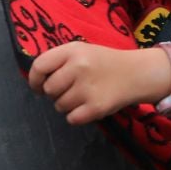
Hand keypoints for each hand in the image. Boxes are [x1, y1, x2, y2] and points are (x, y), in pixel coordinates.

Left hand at [27, 41, 170, 125]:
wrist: (136, 73)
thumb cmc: (102, 62)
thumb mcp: (80, 51)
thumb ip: (58, 61)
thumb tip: (36, 81)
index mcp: (72, 50)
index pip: (39, 66)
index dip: (34, 80)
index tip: (39, 87)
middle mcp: (78, 67)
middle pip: (49, 90)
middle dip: (55, 93)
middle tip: (70, 89)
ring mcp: (87, 88)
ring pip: (59, 106)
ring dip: (67, 105)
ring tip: (83, 95)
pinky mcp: (96, 108)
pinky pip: (71, 119)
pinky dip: (77, 116)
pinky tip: (88, 106)